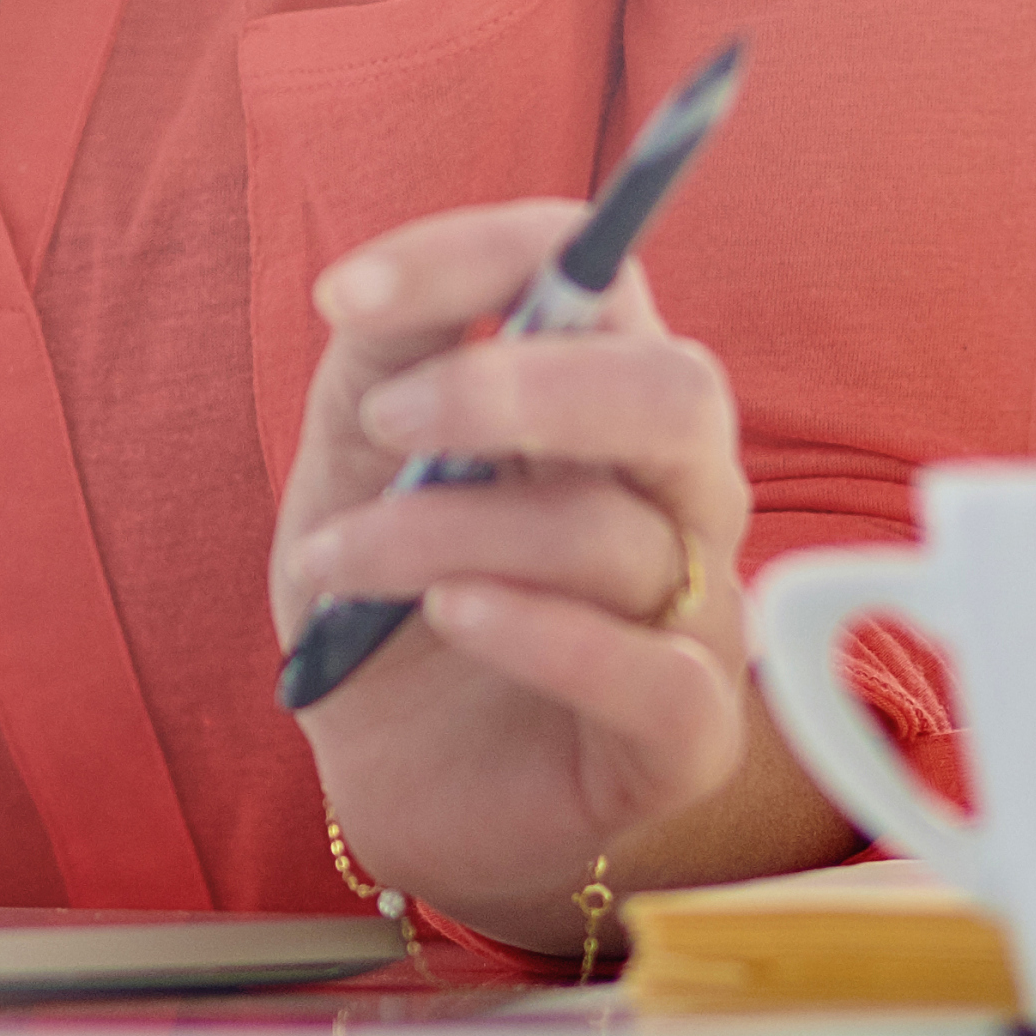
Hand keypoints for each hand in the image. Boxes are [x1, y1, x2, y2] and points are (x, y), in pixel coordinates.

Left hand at [273, 200, 841, 945]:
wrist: (391, 776)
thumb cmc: (388, 598)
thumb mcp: (354, 466)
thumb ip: (380, 361)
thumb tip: (371, 288)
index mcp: (604, 393)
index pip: (596, 271)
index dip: (480, 259)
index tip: (343, 297)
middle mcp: (677, 487)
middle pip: (674, 390)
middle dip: (518, 391)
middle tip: (387, 423)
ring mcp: (696, 609)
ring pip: (615, 535)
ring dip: (444, 536)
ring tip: (339, 564)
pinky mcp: (689, 734)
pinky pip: (655, 675)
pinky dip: (547, 636)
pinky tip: (454, 617)